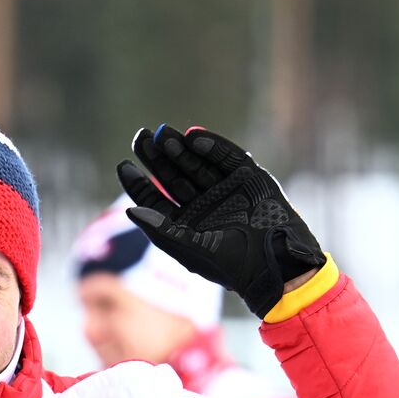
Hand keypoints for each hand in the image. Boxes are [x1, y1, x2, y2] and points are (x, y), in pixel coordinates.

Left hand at [117, 126, 324, 317]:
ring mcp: (224, 188)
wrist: (274, 261)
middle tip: (142, 137)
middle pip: (172, 175)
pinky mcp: (248, 177)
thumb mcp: (188, 246)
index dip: (138, 182)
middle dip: (157, 156)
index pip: (155, 197)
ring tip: (163, 134)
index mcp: (183, 222)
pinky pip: (225, 156)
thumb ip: (159, 228)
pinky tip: (192, 138)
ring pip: (197, 163)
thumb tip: (129, 210)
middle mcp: (202, 203)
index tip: (124, 165)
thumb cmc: (228, 263)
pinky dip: (210, 146)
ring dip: (180, 148)